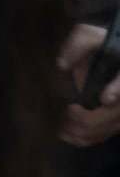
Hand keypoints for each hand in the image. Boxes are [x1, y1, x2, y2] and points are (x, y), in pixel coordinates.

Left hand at [60, 21, 119, 145]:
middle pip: (116, 112)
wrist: (107, 59)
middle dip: (92, 117)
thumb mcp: (88, 37)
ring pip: (111, 128)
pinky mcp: (116, 121)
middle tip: (69, 111)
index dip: (117, 90)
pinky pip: (105, 135)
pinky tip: (67, 136)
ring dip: (86, 131)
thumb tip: (62, 65)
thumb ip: (78, 44)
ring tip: (62, 128)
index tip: (104, 98)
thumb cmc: (97, 46)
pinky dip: (87, 139)